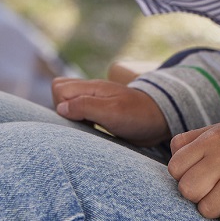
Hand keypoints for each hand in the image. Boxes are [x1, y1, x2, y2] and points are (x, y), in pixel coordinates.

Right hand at [52, 77, 169, 146]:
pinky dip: (79, 123)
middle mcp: (91, 92)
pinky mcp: (99, 113)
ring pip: (68, 104)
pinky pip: (79, 114)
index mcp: (92, 87)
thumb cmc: (138, 115)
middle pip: (59, 93)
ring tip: (87, 129)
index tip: (78, 119)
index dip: (61, 105)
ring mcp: (95, 102)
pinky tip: (90, 133)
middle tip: (81, 124)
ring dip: (71, 118)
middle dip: (62, 111)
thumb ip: (85, 106)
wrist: (161, 121)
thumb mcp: (112, 111)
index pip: (59, 88)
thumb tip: (61, 108)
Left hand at [167, 120, 219, 220]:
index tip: (197, 174)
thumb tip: (171, 155)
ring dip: (214, 209)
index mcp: (213, 139)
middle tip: (210, 189)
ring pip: (207, 210)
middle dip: (196, 195)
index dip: (182, 175)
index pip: (175, 168)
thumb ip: (187, 141)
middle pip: (188, 191)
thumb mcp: (216, 132)